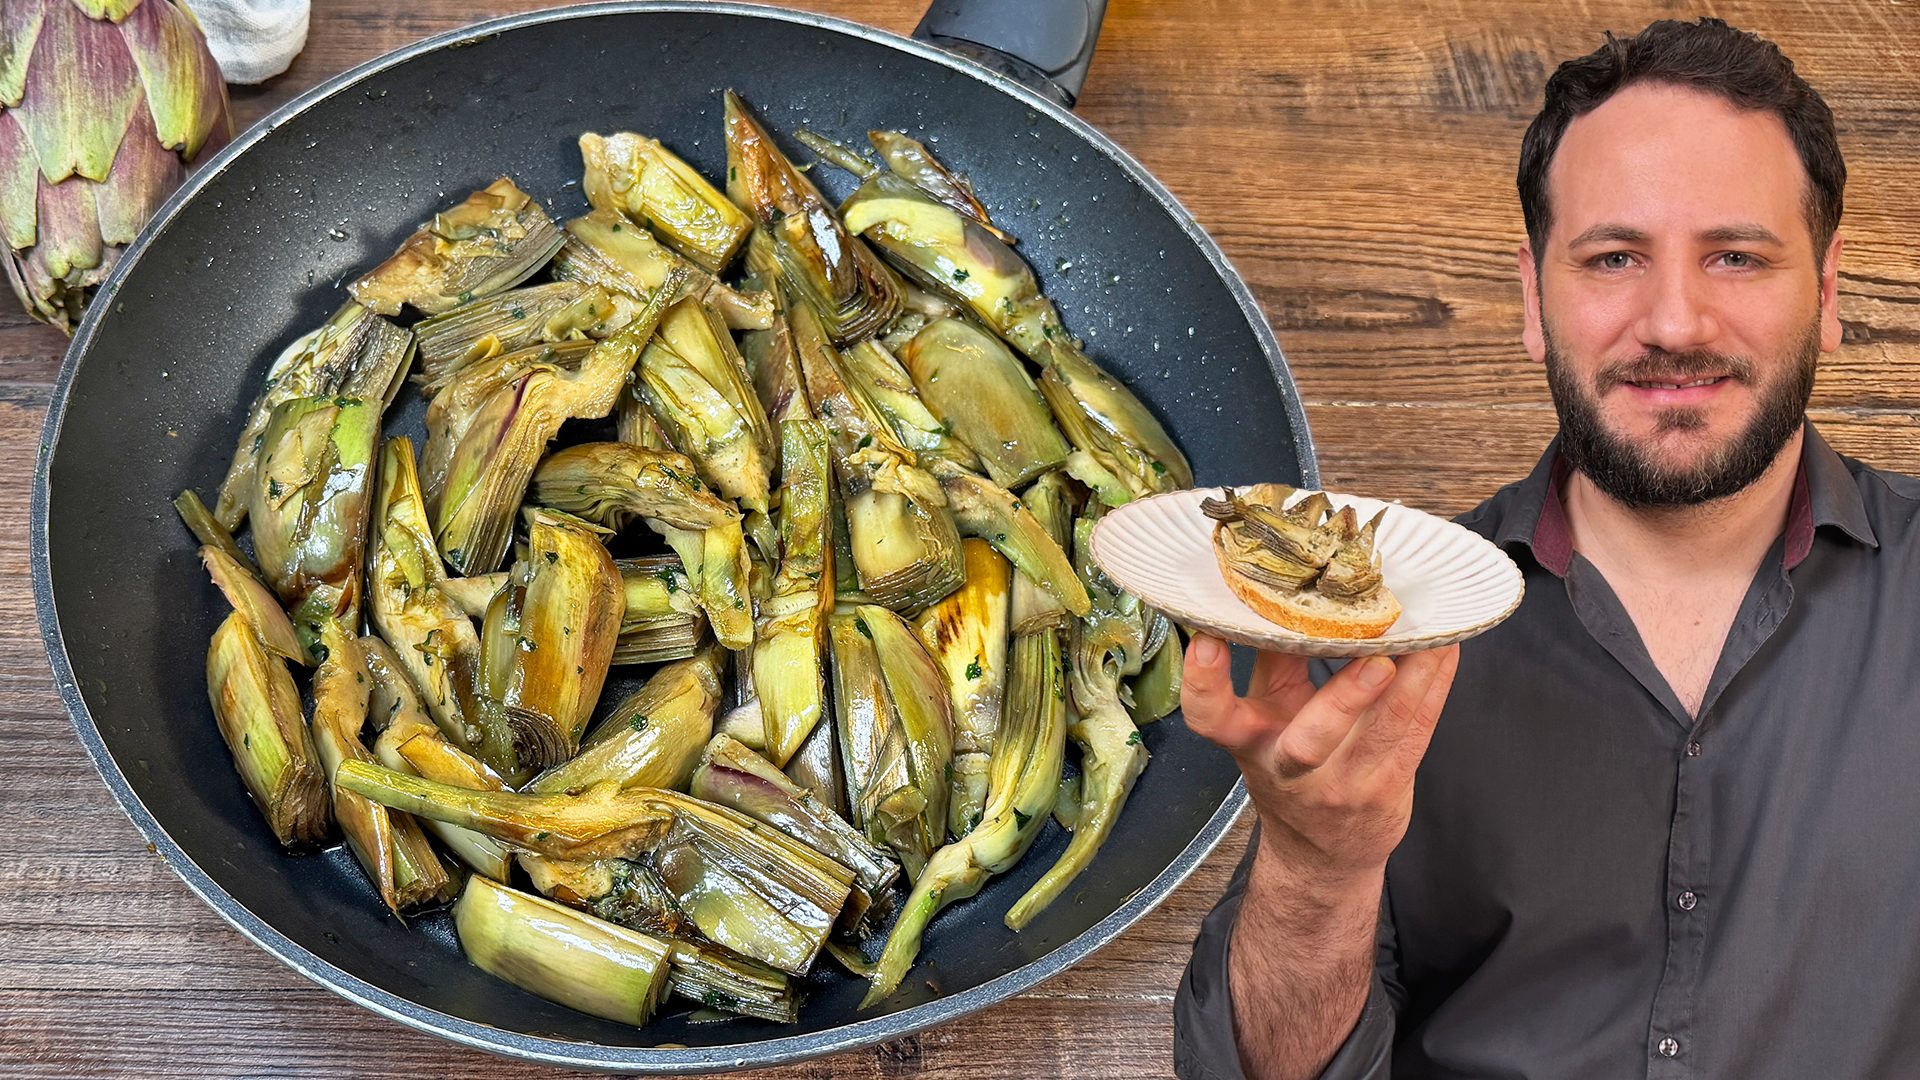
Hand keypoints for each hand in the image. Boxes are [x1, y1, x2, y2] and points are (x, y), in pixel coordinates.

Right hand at [1181, 635, 1458, 882]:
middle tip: (1376, 662)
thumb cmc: (1290, 766)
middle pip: (1310, 742)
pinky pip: (1418, 732)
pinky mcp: (1389, 787)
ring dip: (1415, 680)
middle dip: (1344, 700)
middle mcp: (1292, 769)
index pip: (1211, 718)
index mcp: (1251, 743)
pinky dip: (1434, 687)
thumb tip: (1283, 590)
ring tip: (1430, 637)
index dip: (1204, 683)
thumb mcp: (1267, 716)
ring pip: (1384, 732)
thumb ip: (1274, 660)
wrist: (1321, 851)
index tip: (1206, 642)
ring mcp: (1345, 784)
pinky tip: (1444, 653)